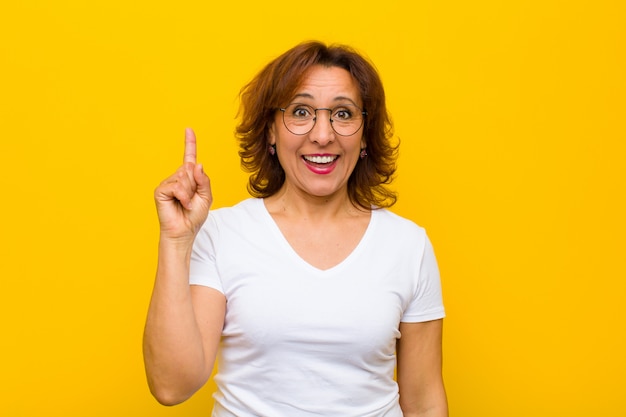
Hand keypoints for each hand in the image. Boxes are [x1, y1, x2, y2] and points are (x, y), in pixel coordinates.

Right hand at [154, 128, 212, 242]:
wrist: (184, 231)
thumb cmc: (194, 216)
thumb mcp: (206, 197)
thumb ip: (204, 180)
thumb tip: (196, 164)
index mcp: (189, 178)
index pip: (189, 157)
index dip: (189, 143)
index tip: (188, 129)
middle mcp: (177, 178)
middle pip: (190, 169)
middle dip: (195, 185)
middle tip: (192, 200)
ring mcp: (168, 183)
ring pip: (184, 177)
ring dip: (190, 193)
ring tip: (186, 204)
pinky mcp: (161, 190)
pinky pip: (176, 186)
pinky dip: (183, 196)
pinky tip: (182, 205)